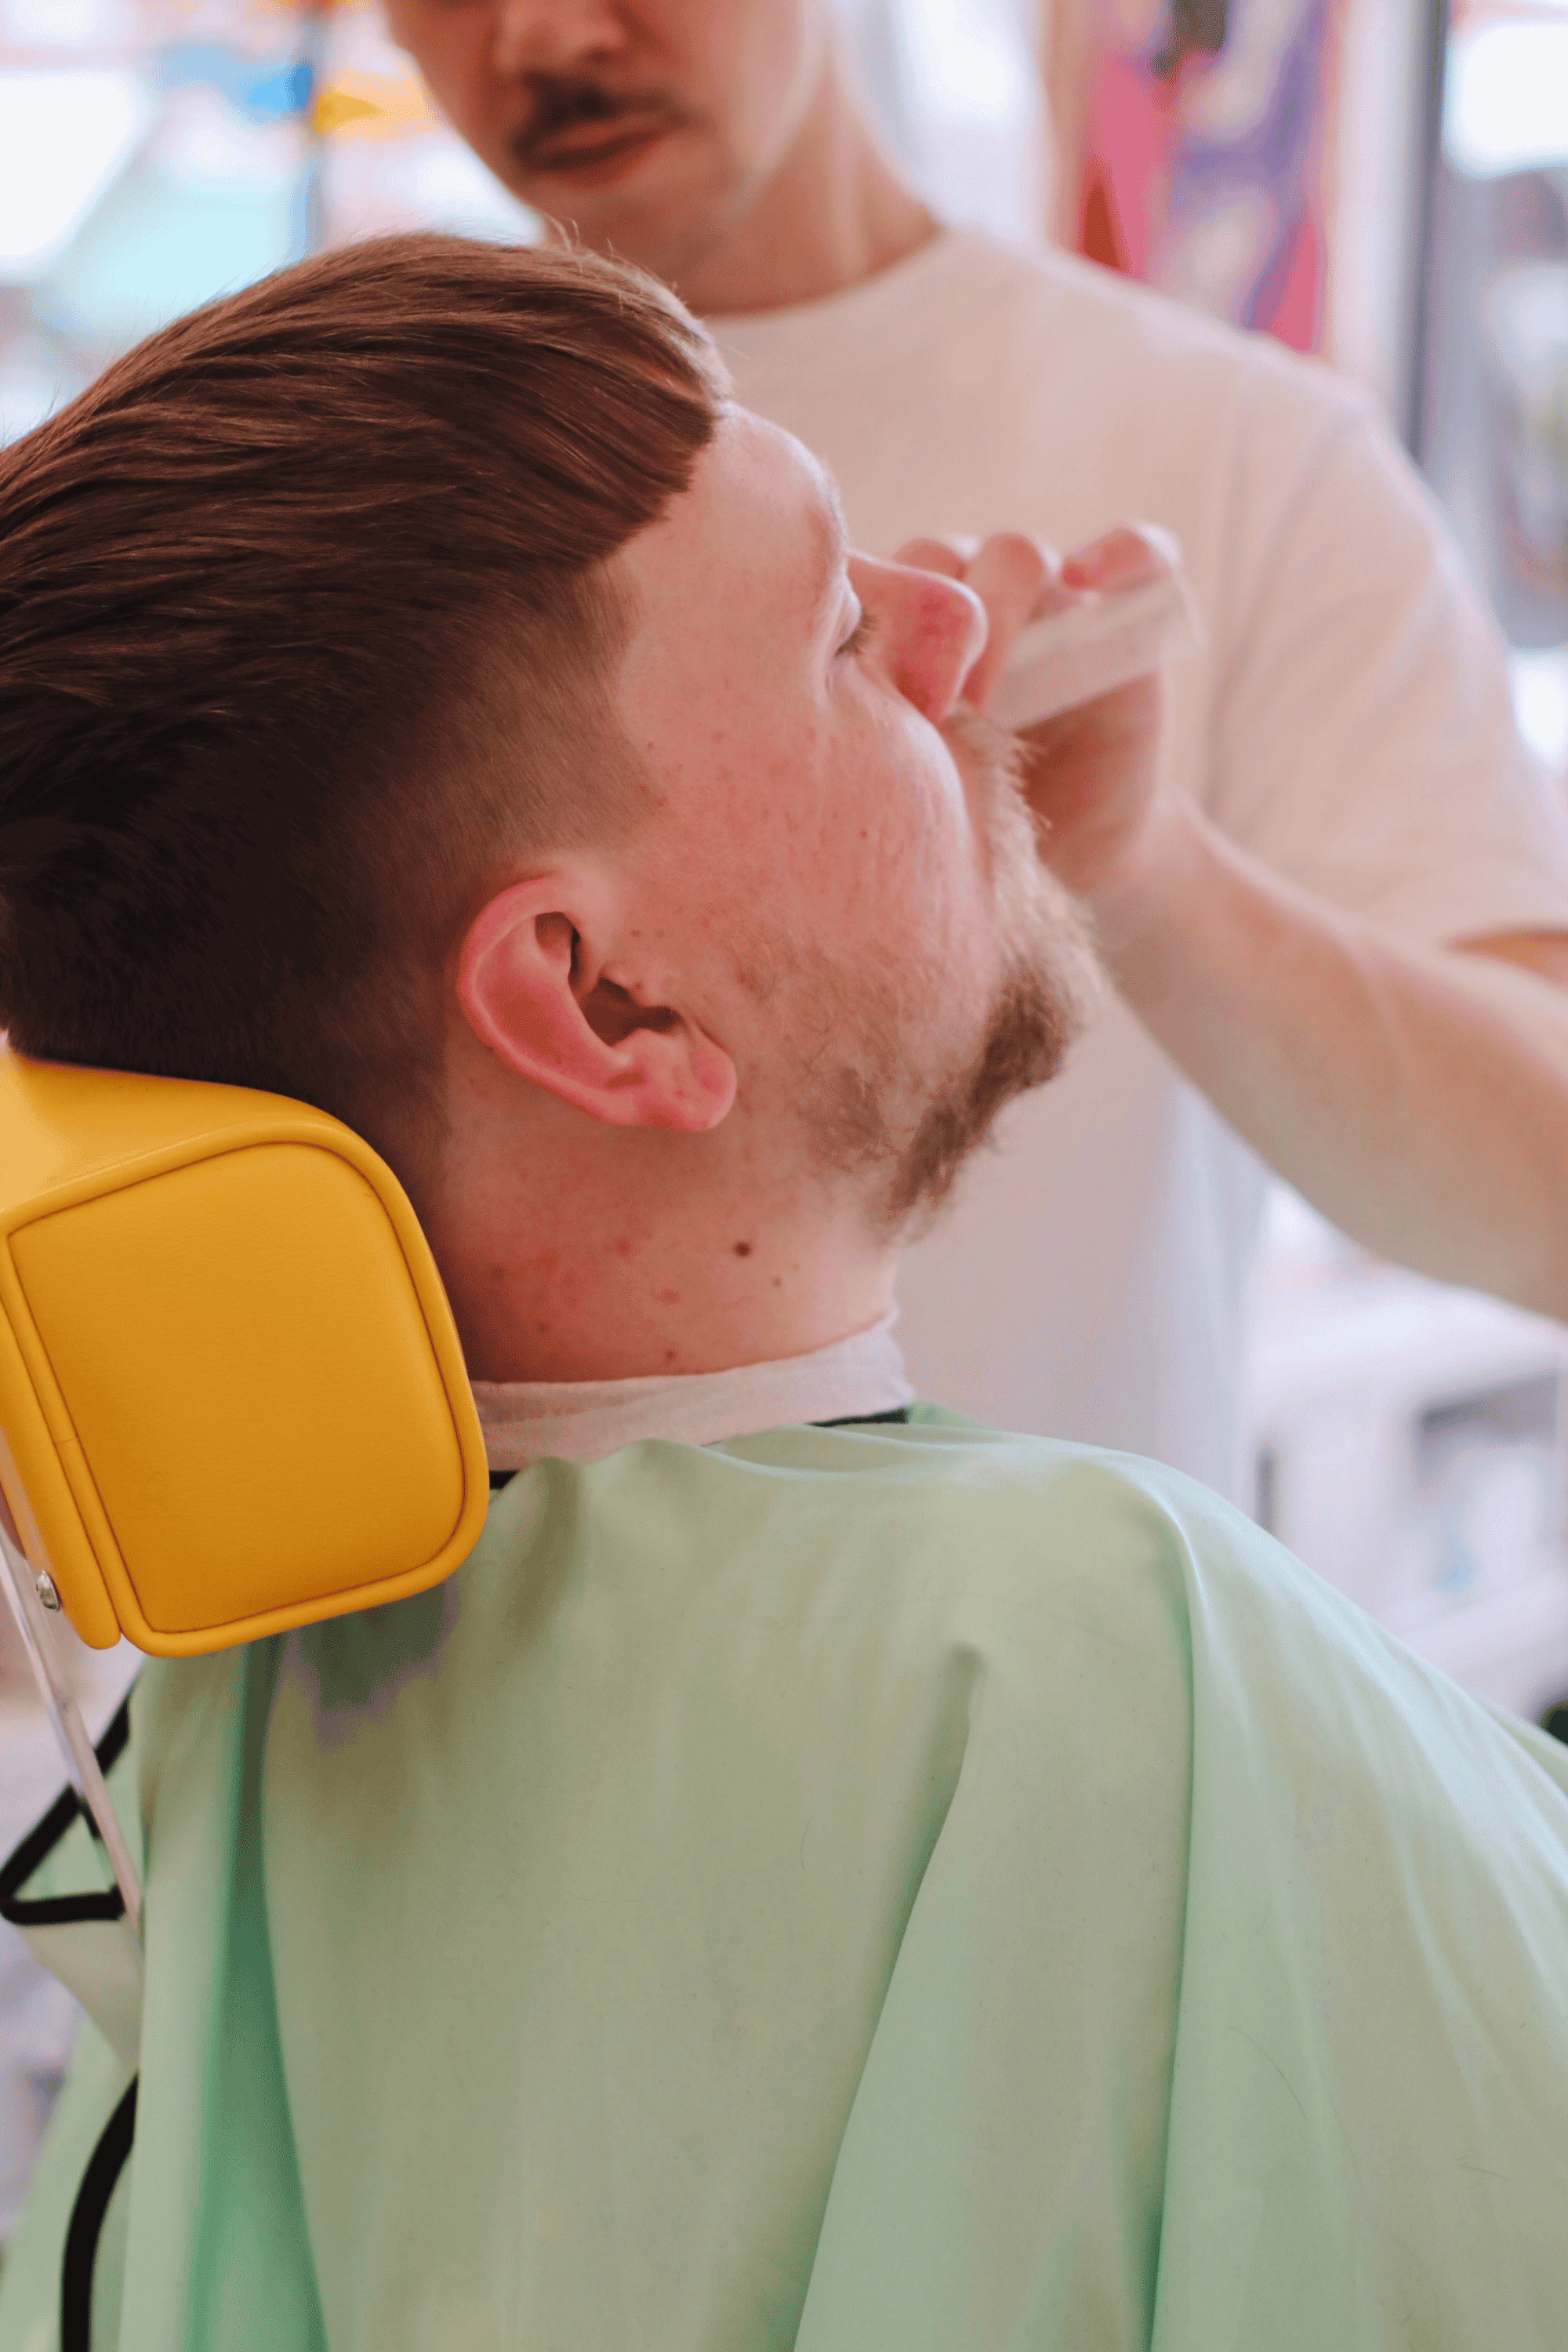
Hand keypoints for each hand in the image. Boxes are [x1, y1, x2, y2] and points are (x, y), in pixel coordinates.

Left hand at [893, 525, 1172, 902]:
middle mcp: (978, 600)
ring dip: (996, 609)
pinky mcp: (1122, 616)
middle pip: (942, 557)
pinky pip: (1139, 553)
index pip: (879, 575)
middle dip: (927, 622)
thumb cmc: (975, 817)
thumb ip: (872, 727)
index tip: (866, 693)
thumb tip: (794, 711)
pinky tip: (1086, 575)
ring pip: (1018, 554)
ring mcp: (1051, 604)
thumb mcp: (917, 777)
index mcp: (914, 626)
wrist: (1073, 855)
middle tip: (924, 710)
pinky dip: (1120, 550)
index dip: (871, 616)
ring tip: (983, 702)